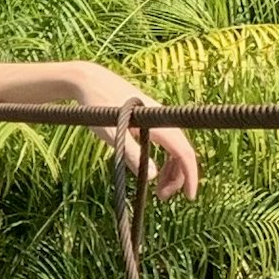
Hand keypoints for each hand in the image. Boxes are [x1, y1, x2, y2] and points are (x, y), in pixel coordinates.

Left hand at [59, 63, 199, 201]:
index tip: (190, 198)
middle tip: (161, 197)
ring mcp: (157, 118)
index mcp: (158, 123)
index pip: (184, 153)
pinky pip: (165, 142)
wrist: (89, 80)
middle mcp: (163, 119)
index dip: (190, 176)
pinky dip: (163, 159)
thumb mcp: (112, 133)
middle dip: (178, 178)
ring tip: (156, 189)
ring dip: (171, 170)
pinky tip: (151, 168)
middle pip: (182, 153)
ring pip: (175, 148)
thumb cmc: (97, 106)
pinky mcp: (149, 118)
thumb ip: (132, 153)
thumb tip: (153, 176)